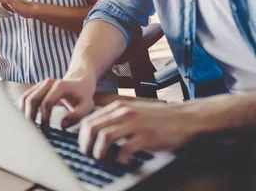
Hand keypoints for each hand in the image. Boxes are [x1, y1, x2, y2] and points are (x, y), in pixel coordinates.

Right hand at [18, 77, 95, 132]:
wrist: (79, 83)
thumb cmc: (83, 97)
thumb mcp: (87, 106)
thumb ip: (77, 116)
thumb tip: (62, 126)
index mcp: (59, 86)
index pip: (46, 103)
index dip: (44, 119)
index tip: (46, 133)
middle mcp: (47, 83)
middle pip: (31, 100)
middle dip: (30, 118)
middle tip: (32, 133)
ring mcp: (39, 84)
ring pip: (24, 99)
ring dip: (23, 114)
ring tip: (27, 129)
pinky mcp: (35, 88)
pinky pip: (24, 99)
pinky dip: (22, 110)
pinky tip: (25, 122)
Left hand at [78, 100, 197, 163]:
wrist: (186, 117)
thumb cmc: (159, 118)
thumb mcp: (133, 112)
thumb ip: (116, 119)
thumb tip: (97, 133)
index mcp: (118, 107)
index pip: (89, 120)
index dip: (81, 137)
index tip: (84, 148)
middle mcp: (123, 112)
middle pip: (92, 128)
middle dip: (86, 145)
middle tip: (90, 157)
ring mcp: (135, 123)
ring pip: (105, 137)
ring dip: (100, 152)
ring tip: (103, 160)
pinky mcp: (147, 135)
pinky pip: (126, 148)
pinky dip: (120, 158)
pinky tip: (124, 162)